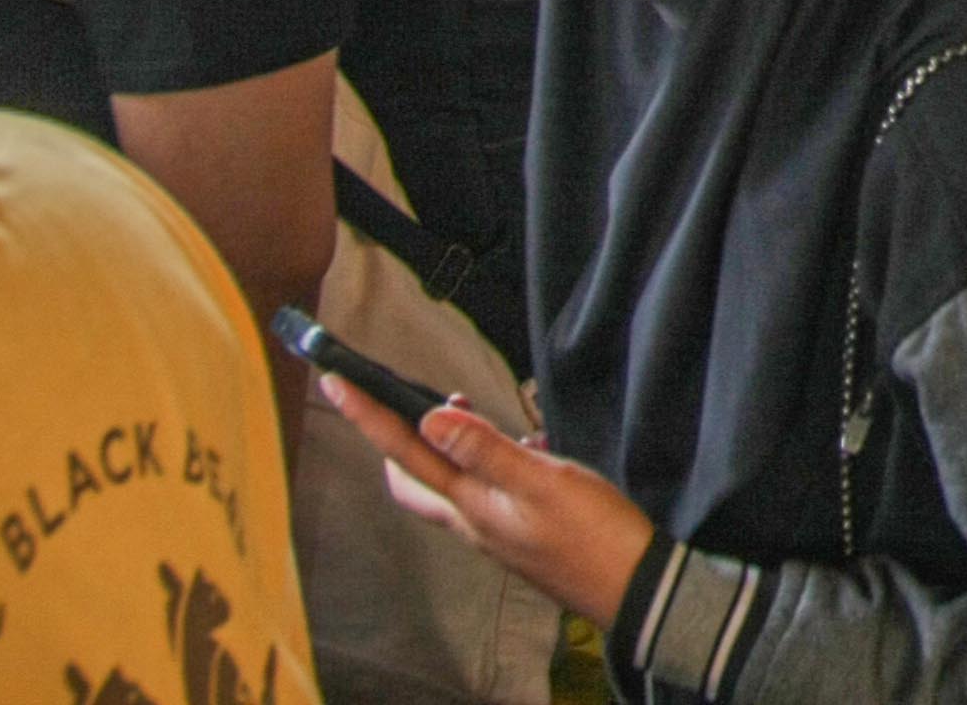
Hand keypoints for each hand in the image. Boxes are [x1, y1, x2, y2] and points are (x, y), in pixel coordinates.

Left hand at [316, 377, 655, 627]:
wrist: (629, 585)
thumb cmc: (590, 532)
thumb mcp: (541, 481)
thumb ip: (485, 449)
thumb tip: (430, 418)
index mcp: (469, 505)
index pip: (405, 454)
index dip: (368, 416)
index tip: (337, 382)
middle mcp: (471, 520)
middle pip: (412, 480)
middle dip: (397, 439)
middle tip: (406, 397)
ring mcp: (493, 529)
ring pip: (448, 484)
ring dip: (445, 444)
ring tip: (469, 407)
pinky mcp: (517, 532)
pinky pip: (483, 491)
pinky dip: (486, 461)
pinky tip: (523, 445)